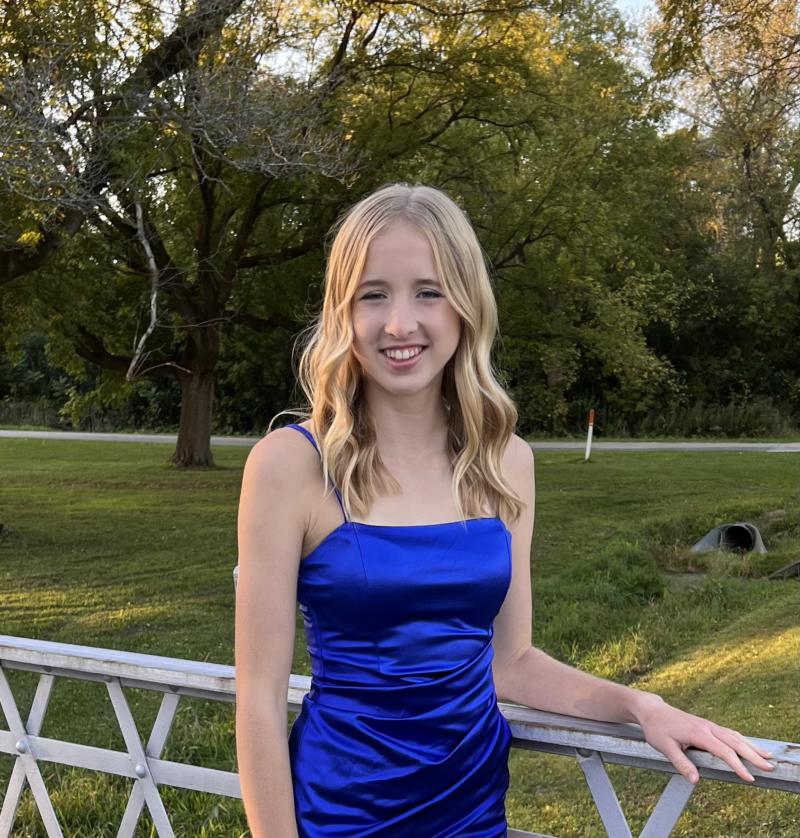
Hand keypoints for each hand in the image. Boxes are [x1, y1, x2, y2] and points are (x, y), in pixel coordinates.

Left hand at [630, 693, 774, 783]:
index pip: (723, 751)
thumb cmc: (657, 729)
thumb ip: (681, 763)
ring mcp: (708, 725)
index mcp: (699, 733)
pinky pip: (728, 733)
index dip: (737, 765)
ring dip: (751, 746)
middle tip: (769, 767)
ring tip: (767, 756)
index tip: (749, 778)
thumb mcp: (665, 747)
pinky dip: (741, 740)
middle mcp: (707, 727)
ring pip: (734, 736)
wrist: (652, 710)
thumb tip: (695, 780)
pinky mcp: (707, 725)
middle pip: (734, 742)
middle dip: (753, 755)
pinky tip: (748, 746)